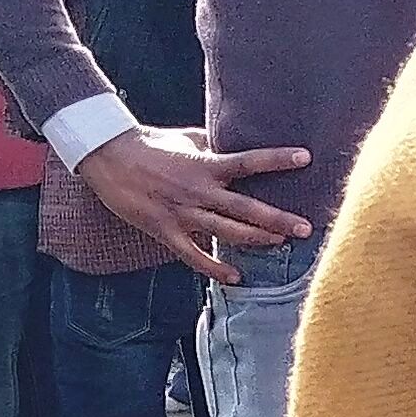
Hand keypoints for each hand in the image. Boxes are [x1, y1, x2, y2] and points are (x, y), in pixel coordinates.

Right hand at [74, 126, 315, 280]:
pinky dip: (215, 268)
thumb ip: (214, 145)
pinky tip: (236, 277)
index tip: (305, 158)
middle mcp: (199, 191)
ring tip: (281, 244)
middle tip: (306, 228)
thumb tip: (237, 143)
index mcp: (206, 165)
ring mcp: (184, 213)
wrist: (109, 157)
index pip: (249, 161)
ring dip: (257, 240)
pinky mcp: (166, 231)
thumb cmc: (150, 144)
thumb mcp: (187, 139)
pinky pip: (194, 255)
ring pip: (227, 232)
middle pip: (247, 208)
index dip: (277, 159)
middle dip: (278, 220)